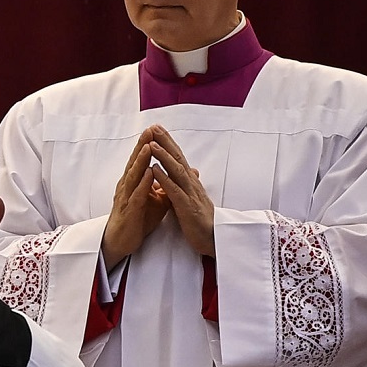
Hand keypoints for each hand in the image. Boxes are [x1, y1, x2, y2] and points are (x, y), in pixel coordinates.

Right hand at [101, 130, 172, 263]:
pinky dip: (143, 184)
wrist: (122, 241)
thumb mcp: (157, 201)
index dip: (148, 145)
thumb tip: (180, 174)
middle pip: (135, 162)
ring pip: (134, 175)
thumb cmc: (138, 219)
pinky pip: (136, 195)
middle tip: (150, 130)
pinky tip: (148, 174)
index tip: (156, 130)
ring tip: (148, 146)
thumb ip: (166, 186)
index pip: (141, 160)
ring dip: (141, 161)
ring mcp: (127, 198)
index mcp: (134, 183)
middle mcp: (128, 186)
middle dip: (143, 145)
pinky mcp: (130, 210)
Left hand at [144, 127, 214, 256]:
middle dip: (165, 142)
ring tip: (152, 144)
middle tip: (154, 127)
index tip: (157, 130)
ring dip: (163, 157)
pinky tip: (154, 170)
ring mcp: (189, 194)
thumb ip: (188, 184)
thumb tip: (189, 170)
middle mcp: (191, 184)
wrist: (214, 239)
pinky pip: (174, 191)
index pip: (178, 158)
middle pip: (177, 158)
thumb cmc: (200, 220)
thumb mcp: (193, 198)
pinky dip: (164, 180)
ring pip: (176, 171)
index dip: (168, 143)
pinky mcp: (186, 207)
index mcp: (190, 182)